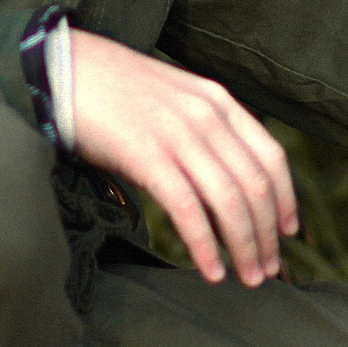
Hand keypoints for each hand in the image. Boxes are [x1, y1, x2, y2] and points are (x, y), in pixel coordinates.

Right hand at [66, 29, 297, 285]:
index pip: (271, 156)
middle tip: (268, 270)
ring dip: (245, 246)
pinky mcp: (147, 155)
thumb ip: (201, 129)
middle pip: (256, 185)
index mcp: (217, 100)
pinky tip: (211, 271)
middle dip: (267, 234)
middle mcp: (207, 115)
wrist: (59, 68)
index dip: (286, 199)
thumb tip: (220, 180)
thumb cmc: (111, 91)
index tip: (287, 232)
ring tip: (248, 278)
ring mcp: (178, 134)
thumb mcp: (172, 99)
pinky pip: (189, 210)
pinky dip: (205, 245)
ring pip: (230, 201)